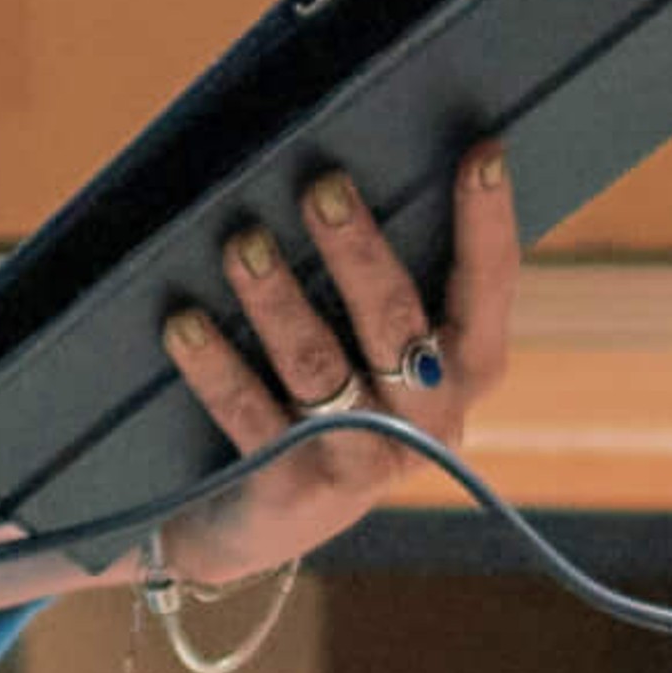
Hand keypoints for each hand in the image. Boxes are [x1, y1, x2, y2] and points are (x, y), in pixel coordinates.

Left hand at [150, 142, 517, 586]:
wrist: (247, 521)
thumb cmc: (312, 393)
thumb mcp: (358, 344)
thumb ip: (366, 278)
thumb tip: (332, 165)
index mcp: (459, 372)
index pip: (487, 290)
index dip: (488, 224)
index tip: (482, 151)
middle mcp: (426, 422)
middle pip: (397, 324)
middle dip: (359, 252)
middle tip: (321, 185)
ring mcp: (361, 462)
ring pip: (322, 369)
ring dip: (280, 302)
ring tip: (242, 244)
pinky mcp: (293, 492)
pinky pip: (252, 419)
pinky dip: (216, 366)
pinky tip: (183, 323)